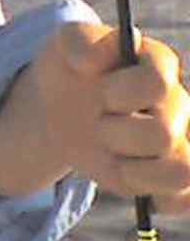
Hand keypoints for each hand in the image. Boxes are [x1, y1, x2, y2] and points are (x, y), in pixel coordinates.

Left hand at [0, 20, 189, 211]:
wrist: (63, 103)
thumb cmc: (71, 68)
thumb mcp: (64, 46)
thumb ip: (78, 41)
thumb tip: (93, 61)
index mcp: (158, 64)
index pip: (157, 84)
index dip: (121, 94)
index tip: (101, 94)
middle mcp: (177, 103)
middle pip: (163, 135)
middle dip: (115, 134)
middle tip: (98, 124)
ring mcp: (177, 140)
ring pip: (183, 171)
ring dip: (135, 171)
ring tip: (113, 158)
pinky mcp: (167, 172)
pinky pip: (186, 197)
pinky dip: (162, 199)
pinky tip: (131, 180)